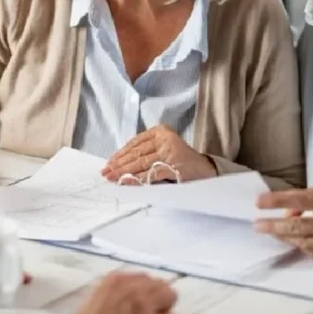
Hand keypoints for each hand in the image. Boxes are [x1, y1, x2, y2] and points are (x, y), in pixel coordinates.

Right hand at [65, 272, 178, 313]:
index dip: (145, 290)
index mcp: (116, 279)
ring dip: (164, 308)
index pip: (143, 277)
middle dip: (158, 296)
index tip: (142, 299)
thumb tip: (131, 295)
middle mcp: (132, 287)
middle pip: (159, 283)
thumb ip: (115, 291)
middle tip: (153, 309)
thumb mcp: (97, 297)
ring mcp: (143, 305)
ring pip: (170, 296)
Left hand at [101, 125, 217, 182]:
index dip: (120, 154)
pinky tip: (127, 182)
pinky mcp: (174, 165)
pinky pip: (151, 173)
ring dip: (124, 172)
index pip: (135, 143)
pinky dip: (137, 179)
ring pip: (141, 163)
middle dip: (118, 164)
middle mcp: (164, 138)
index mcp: (160, 130)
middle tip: (106, 172)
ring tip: (112, 178)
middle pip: (136, 153)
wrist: (206, 170)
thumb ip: (146, 151)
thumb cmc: (181, 160)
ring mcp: (169, 151)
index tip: (109, 163)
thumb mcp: (164, 148)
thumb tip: (119, 163)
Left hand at [254, 185, 312, 264]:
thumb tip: (287, 210)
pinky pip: (312, 253)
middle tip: (257, 225)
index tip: (259, 202)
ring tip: (271, 232)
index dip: (278, 201)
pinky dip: (301, 246)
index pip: (300, 199)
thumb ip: (308, 197)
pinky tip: (294, 241)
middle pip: (298, 227)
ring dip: (283, 237)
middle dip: (274, 226)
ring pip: (302, 242)